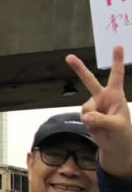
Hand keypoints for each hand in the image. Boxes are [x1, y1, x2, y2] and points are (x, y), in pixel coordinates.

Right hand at [66, 45, 131, 177]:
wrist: (116, 146)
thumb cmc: (123, 133)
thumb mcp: (117, 126)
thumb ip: (102, 120)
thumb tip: (87, 116)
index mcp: (116, 96)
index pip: (116, 75)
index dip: (117, 61)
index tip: (118, 46)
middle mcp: (104, 98)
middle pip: (89, 81)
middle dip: (79, 69)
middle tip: (68, 57)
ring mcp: (95, 106)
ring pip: (85, 107)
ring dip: (92, 118)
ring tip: (103, 127)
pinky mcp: (88, 115)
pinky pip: (83, 116)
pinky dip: (88, 123)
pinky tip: (97, 128)